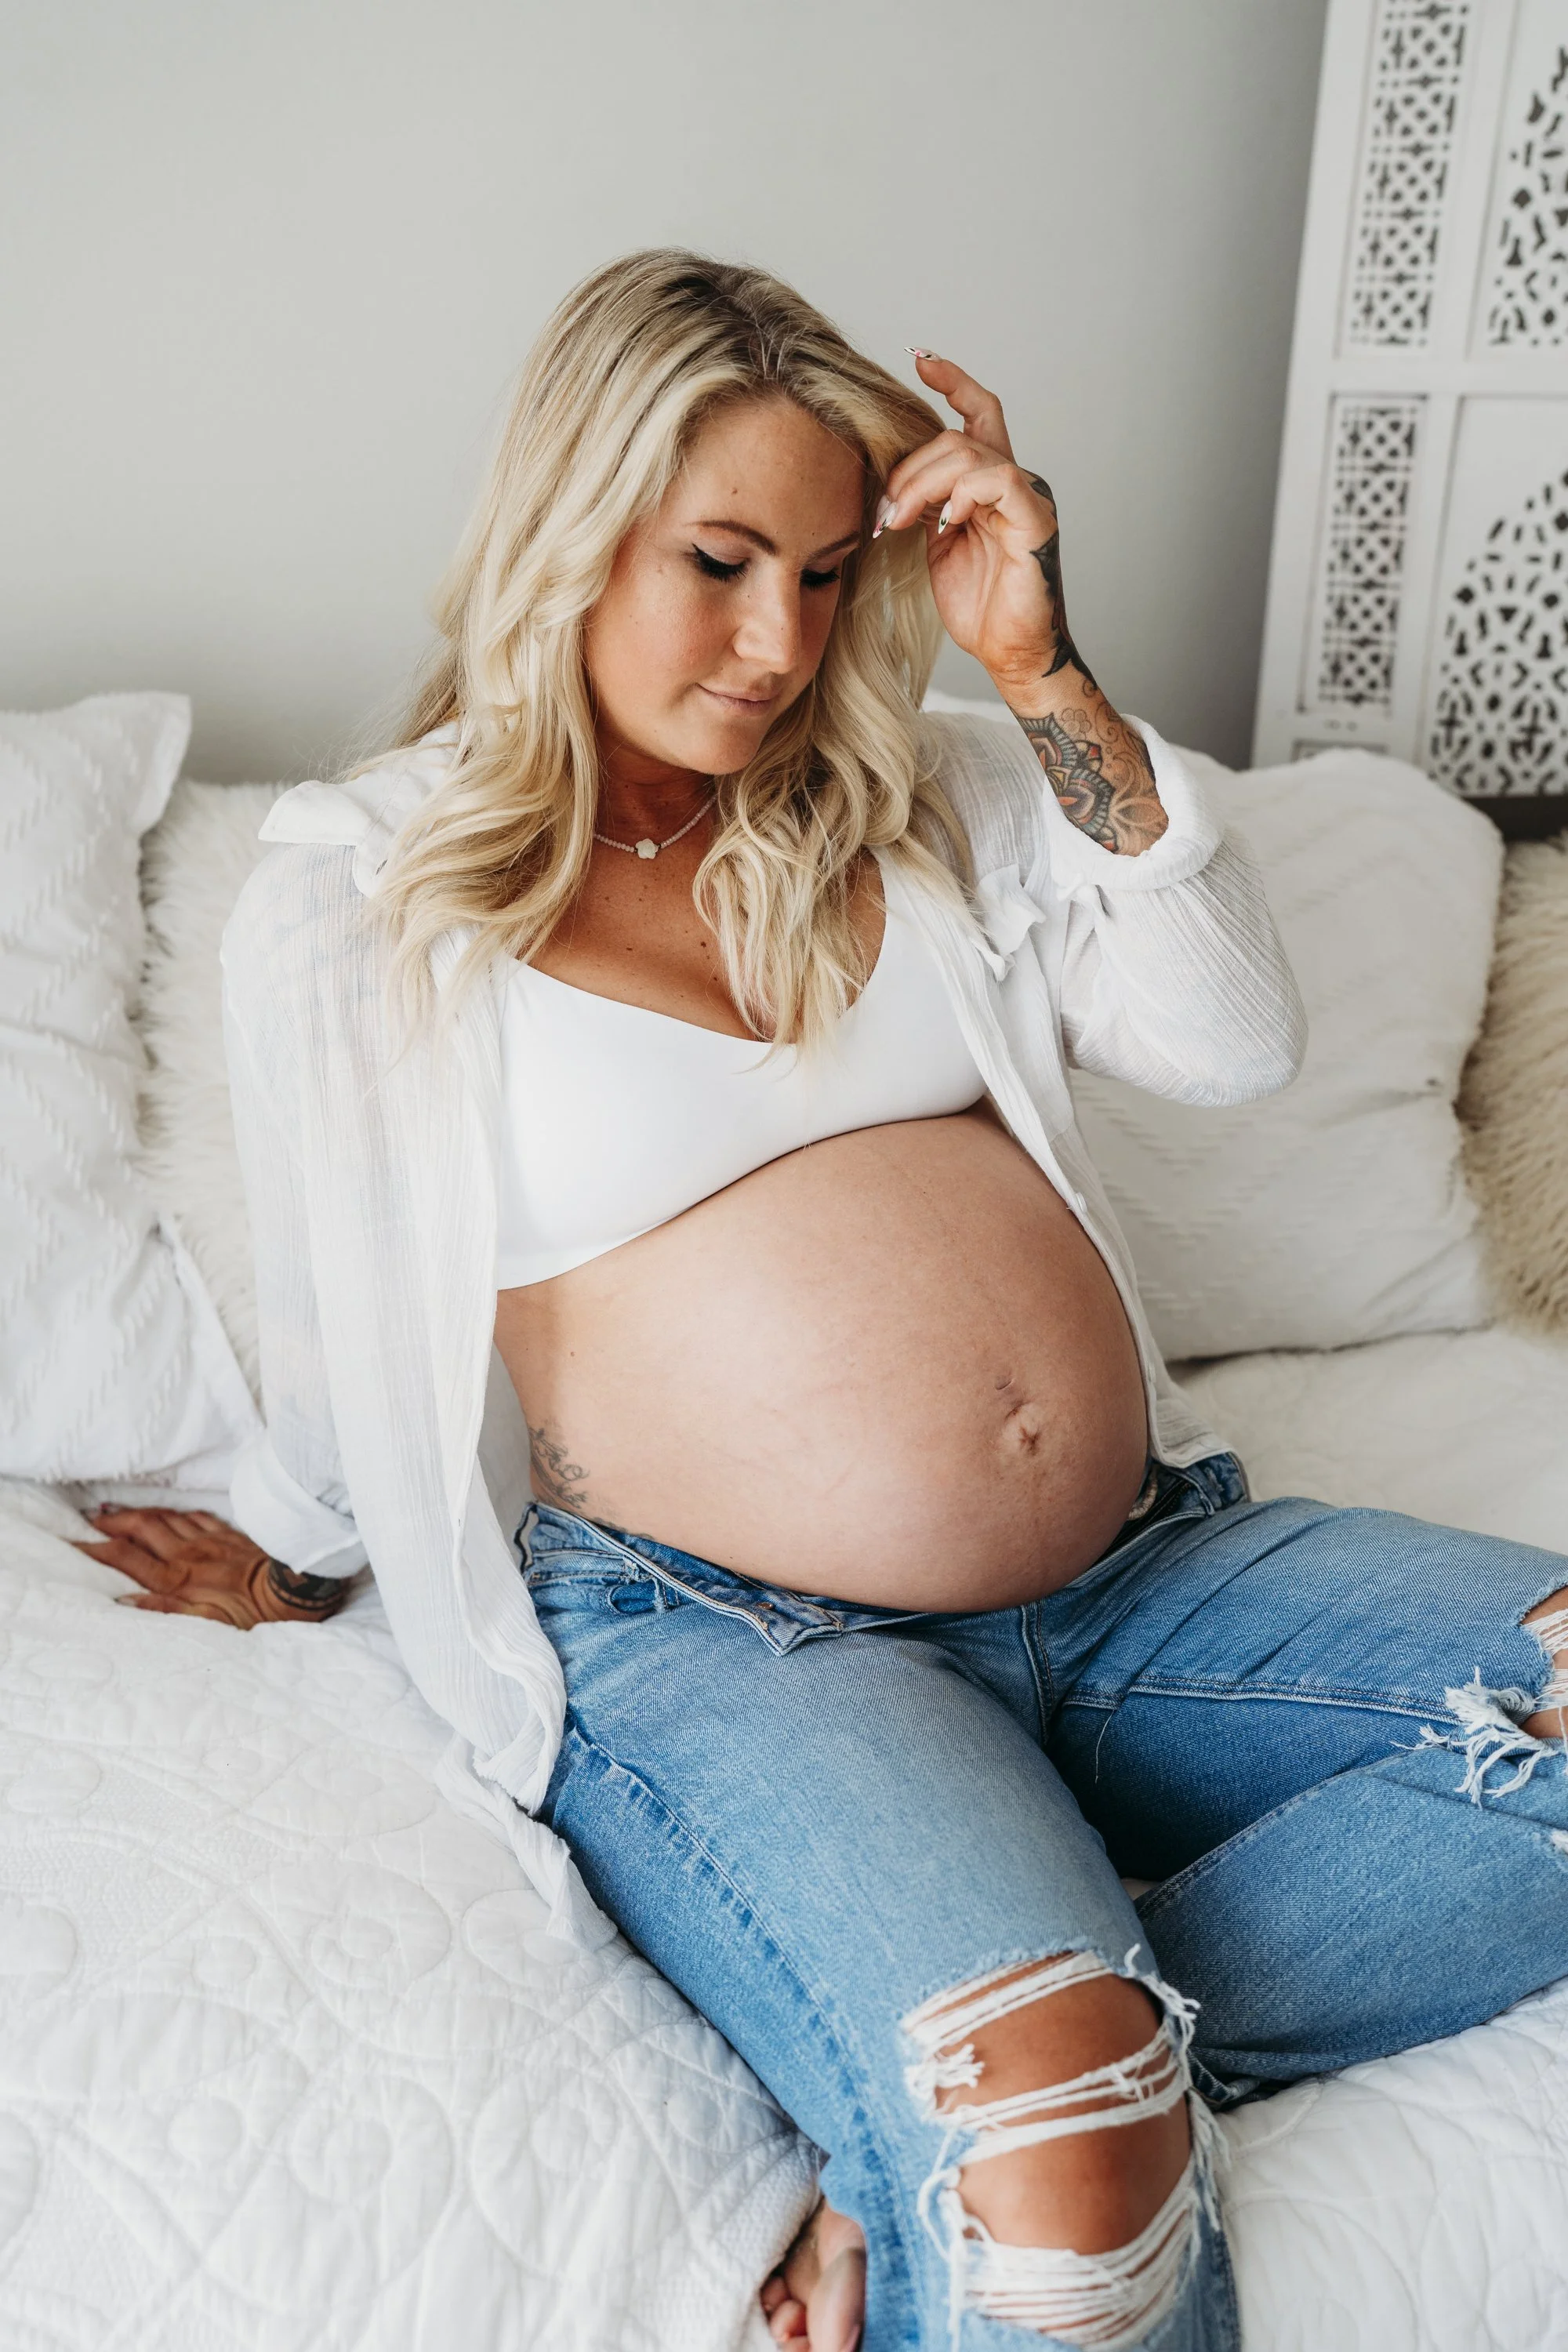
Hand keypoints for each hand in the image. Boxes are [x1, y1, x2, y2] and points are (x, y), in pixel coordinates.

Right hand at [73, 1507, 345, 1627]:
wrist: (294, 1591)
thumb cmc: (250, 1614)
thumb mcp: (206, 1625)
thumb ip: (163, 1611)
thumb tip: (124, 1602)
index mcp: (177, 1578)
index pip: (127, 1558)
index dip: (98, 1549)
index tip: (75, 1543)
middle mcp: (188, 1554)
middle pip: (141, 1528)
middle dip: (113, 1521)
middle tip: (90, 1519)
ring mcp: (209, 1540)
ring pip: (165, 1517)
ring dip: (140, 1513)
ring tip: (118, 1510)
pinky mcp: (228, 1534)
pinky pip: (195, 1515)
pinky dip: (176, 1512)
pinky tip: (169, 1513)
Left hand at [876, 354, 1077, 702]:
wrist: (1011, 654)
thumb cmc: (979, 607)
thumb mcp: (937, 547)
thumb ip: (925, 506)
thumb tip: (892, 483)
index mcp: (990, 484)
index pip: (977, 413)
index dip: (952, 380)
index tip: (919, 359)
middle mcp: (1013, 482)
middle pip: (956, 437)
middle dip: (908, 468)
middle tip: (883, 510)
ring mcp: (1027, 498)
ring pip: (969, 454)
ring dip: (922, 484)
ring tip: (899, 522)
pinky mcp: (1036, 519)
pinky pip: (998, 479)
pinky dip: (963, 494)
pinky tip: (945, 522)